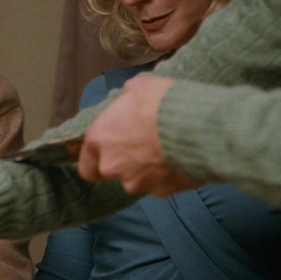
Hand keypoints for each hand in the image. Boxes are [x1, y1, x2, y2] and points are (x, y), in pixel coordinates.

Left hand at [79, 74, 201, 195]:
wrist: (195, 128)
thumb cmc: (161, 102)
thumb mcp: (140, 86)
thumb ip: (128, 96)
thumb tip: (130, 95)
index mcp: (99, 139)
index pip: (85, 165)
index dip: (95, 160)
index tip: (108, 153)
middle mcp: (111, 165)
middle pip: (111, 171)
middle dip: (125, 163)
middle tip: (143, 147)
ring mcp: (135, 182)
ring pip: (136, 180)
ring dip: (147, 170)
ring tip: (167, 151)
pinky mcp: (160, 192)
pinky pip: (160, 185)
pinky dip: (167, 176)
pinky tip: (180, 160)